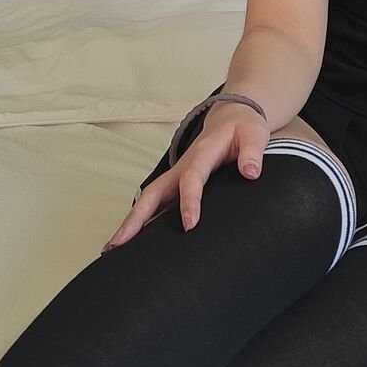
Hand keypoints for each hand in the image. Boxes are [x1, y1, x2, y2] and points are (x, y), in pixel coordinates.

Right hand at [101, 100, 269, 247]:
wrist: (232, 118)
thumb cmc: (244, 128)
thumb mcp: (254, 134)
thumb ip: (252, 153)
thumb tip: (250, 173)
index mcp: (202, 155)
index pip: (191, 179)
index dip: (189, 201)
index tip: (190, 225)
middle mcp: (183, 166)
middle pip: (153, 191)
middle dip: (137, 217)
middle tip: (120, 243)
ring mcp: (176, 176)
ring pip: (149, 199)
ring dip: (131, 221)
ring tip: (112, 248)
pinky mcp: (177, 183)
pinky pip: (156, 202)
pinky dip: (142, 219)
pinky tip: (132, 241)